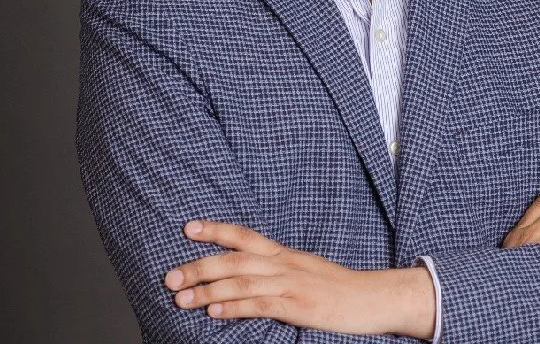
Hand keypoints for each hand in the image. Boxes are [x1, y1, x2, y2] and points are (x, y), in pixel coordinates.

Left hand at [164, 220, 434, 338]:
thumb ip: (275, 271)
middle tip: (168, 275)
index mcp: (283, 253)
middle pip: (235, 258)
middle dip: (199, 265)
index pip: (244, 235)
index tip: (187, 227)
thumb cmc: (335, 287)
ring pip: (242, 280)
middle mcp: (283, 263)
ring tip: (180, 297)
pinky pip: (260, 304)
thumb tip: (244, 275)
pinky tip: (214, 311)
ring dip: (207, 289)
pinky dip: (235, 306)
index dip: (216, 229)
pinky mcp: (298, 305)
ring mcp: (290, 283)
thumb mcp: (303, 271)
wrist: (370, 297)